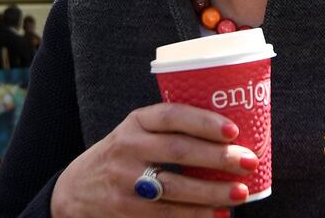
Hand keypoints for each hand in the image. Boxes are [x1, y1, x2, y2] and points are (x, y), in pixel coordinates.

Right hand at [51, 103, 257, 217]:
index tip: (233, 130)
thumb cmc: (121, 156)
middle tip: (248, 162)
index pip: (172, 115)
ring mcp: (125, 180)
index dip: (204, 121)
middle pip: (179, 151)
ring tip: (240, 193)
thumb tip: (230, 138)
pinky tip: (217, 214)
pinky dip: (196, 215)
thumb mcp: (135, 133)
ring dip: (212, 191)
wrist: (76, 190)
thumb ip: (168, 131)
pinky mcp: (125, 209)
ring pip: (176, 187)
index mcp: (135, 122)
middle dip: (218, 158)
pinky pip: (167, 214)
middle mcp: (128, 147)